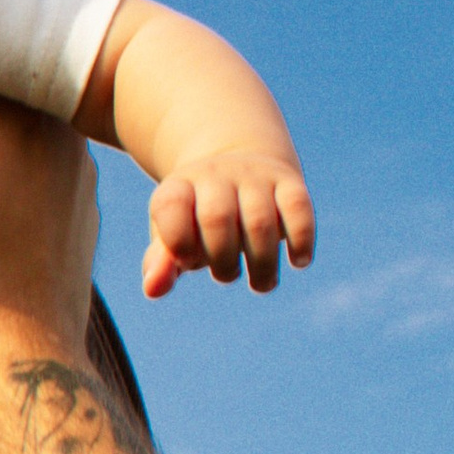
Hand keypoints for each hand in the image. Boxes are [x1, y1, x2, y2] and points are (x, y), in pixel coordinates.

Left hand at [142, 149, 316, 297]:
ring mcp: (254, 175)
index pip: (170, 208)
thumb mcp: (172, 236)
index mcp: (179, 185)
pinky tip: (298, 262)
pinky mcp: (289, 182)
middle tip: (227, 274)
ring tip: (261, 282)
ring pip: (260, 222)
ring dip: (262, 264)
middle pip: (217, 219)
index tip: (187, 260)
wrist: (238, 164)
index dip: (178, 244)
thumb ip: (160, 263)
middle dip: (222, 261)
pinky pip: (298, 209)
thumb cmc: (197, 218)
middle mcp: (216, 174)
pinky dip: (301, 240)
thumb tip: (152, 289)